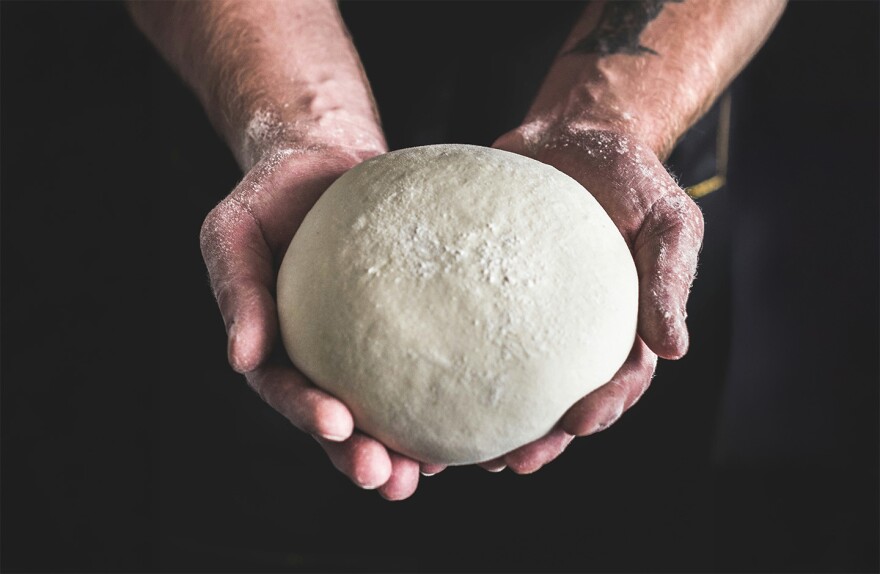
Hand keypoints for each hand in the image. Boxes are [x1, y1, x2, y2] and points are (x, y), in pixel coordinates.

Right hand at [199, 144, 437, 499]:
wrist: (326, 161)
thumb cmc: (271, 195)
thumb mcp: (234, 232)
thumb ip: (236, 290)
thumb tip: (240, 358)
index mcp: (277, 345)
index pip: (288, 390)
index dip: (308, 414)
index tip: (337, 426)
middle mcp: (325, 356)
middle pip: (342, 421)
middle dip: (363, 457)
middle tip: (390, 481)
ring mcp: (370, 345)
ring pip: (390, 407)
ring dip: (408, 447)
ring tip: (432, 470)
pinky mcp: (413, 322)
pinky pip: (431, 361)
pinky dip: (449, 393)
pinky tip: (476, 413)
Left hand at [481, 123, 704, 472]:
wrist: (572, 135)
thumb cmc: (630, 176)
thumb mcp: (668, 218)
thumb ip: (670, 277)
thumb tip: (676, 350)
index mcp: (623, 323)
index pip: (620, 380)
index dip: (602, 408)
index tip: (578, 424)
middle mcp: (574, 331)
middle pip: (562, 399)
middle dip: (544, 438)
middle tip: (515, 462)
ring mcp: (528, 317)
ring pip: (514, 383)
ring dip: (497, 424)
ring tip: (468, 454)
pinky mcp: (488, 296)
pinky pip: (472, 335)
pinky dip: (456, 369)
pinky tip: (429, 391)